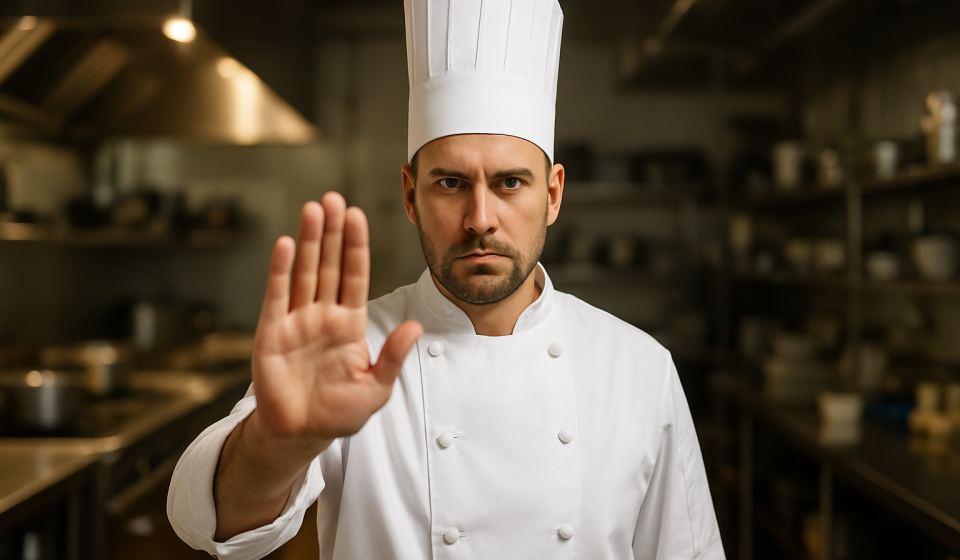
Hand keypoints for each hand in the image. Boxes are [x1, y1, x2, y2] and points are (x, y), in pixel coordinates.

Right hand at [251, 193, 422, 444]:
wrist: (300, 434)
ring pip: (305, 272)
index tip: (358, 216)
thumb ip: (393, 356)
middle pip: (329, 265)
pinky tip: (287, 244)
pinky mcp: (272, 332)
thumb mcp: (375, 387)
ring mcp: (296, 320)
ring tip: (314, 209)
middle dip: (332, 232)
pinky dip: (281, 270)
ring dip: (309, 241)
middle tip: (334, 198)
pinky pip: (277, 295)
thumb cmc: (339, 413)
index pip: (354, 275)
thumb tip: (416, 327)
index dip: (356, 246)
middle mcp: (323, 315)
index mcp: (349, 323)